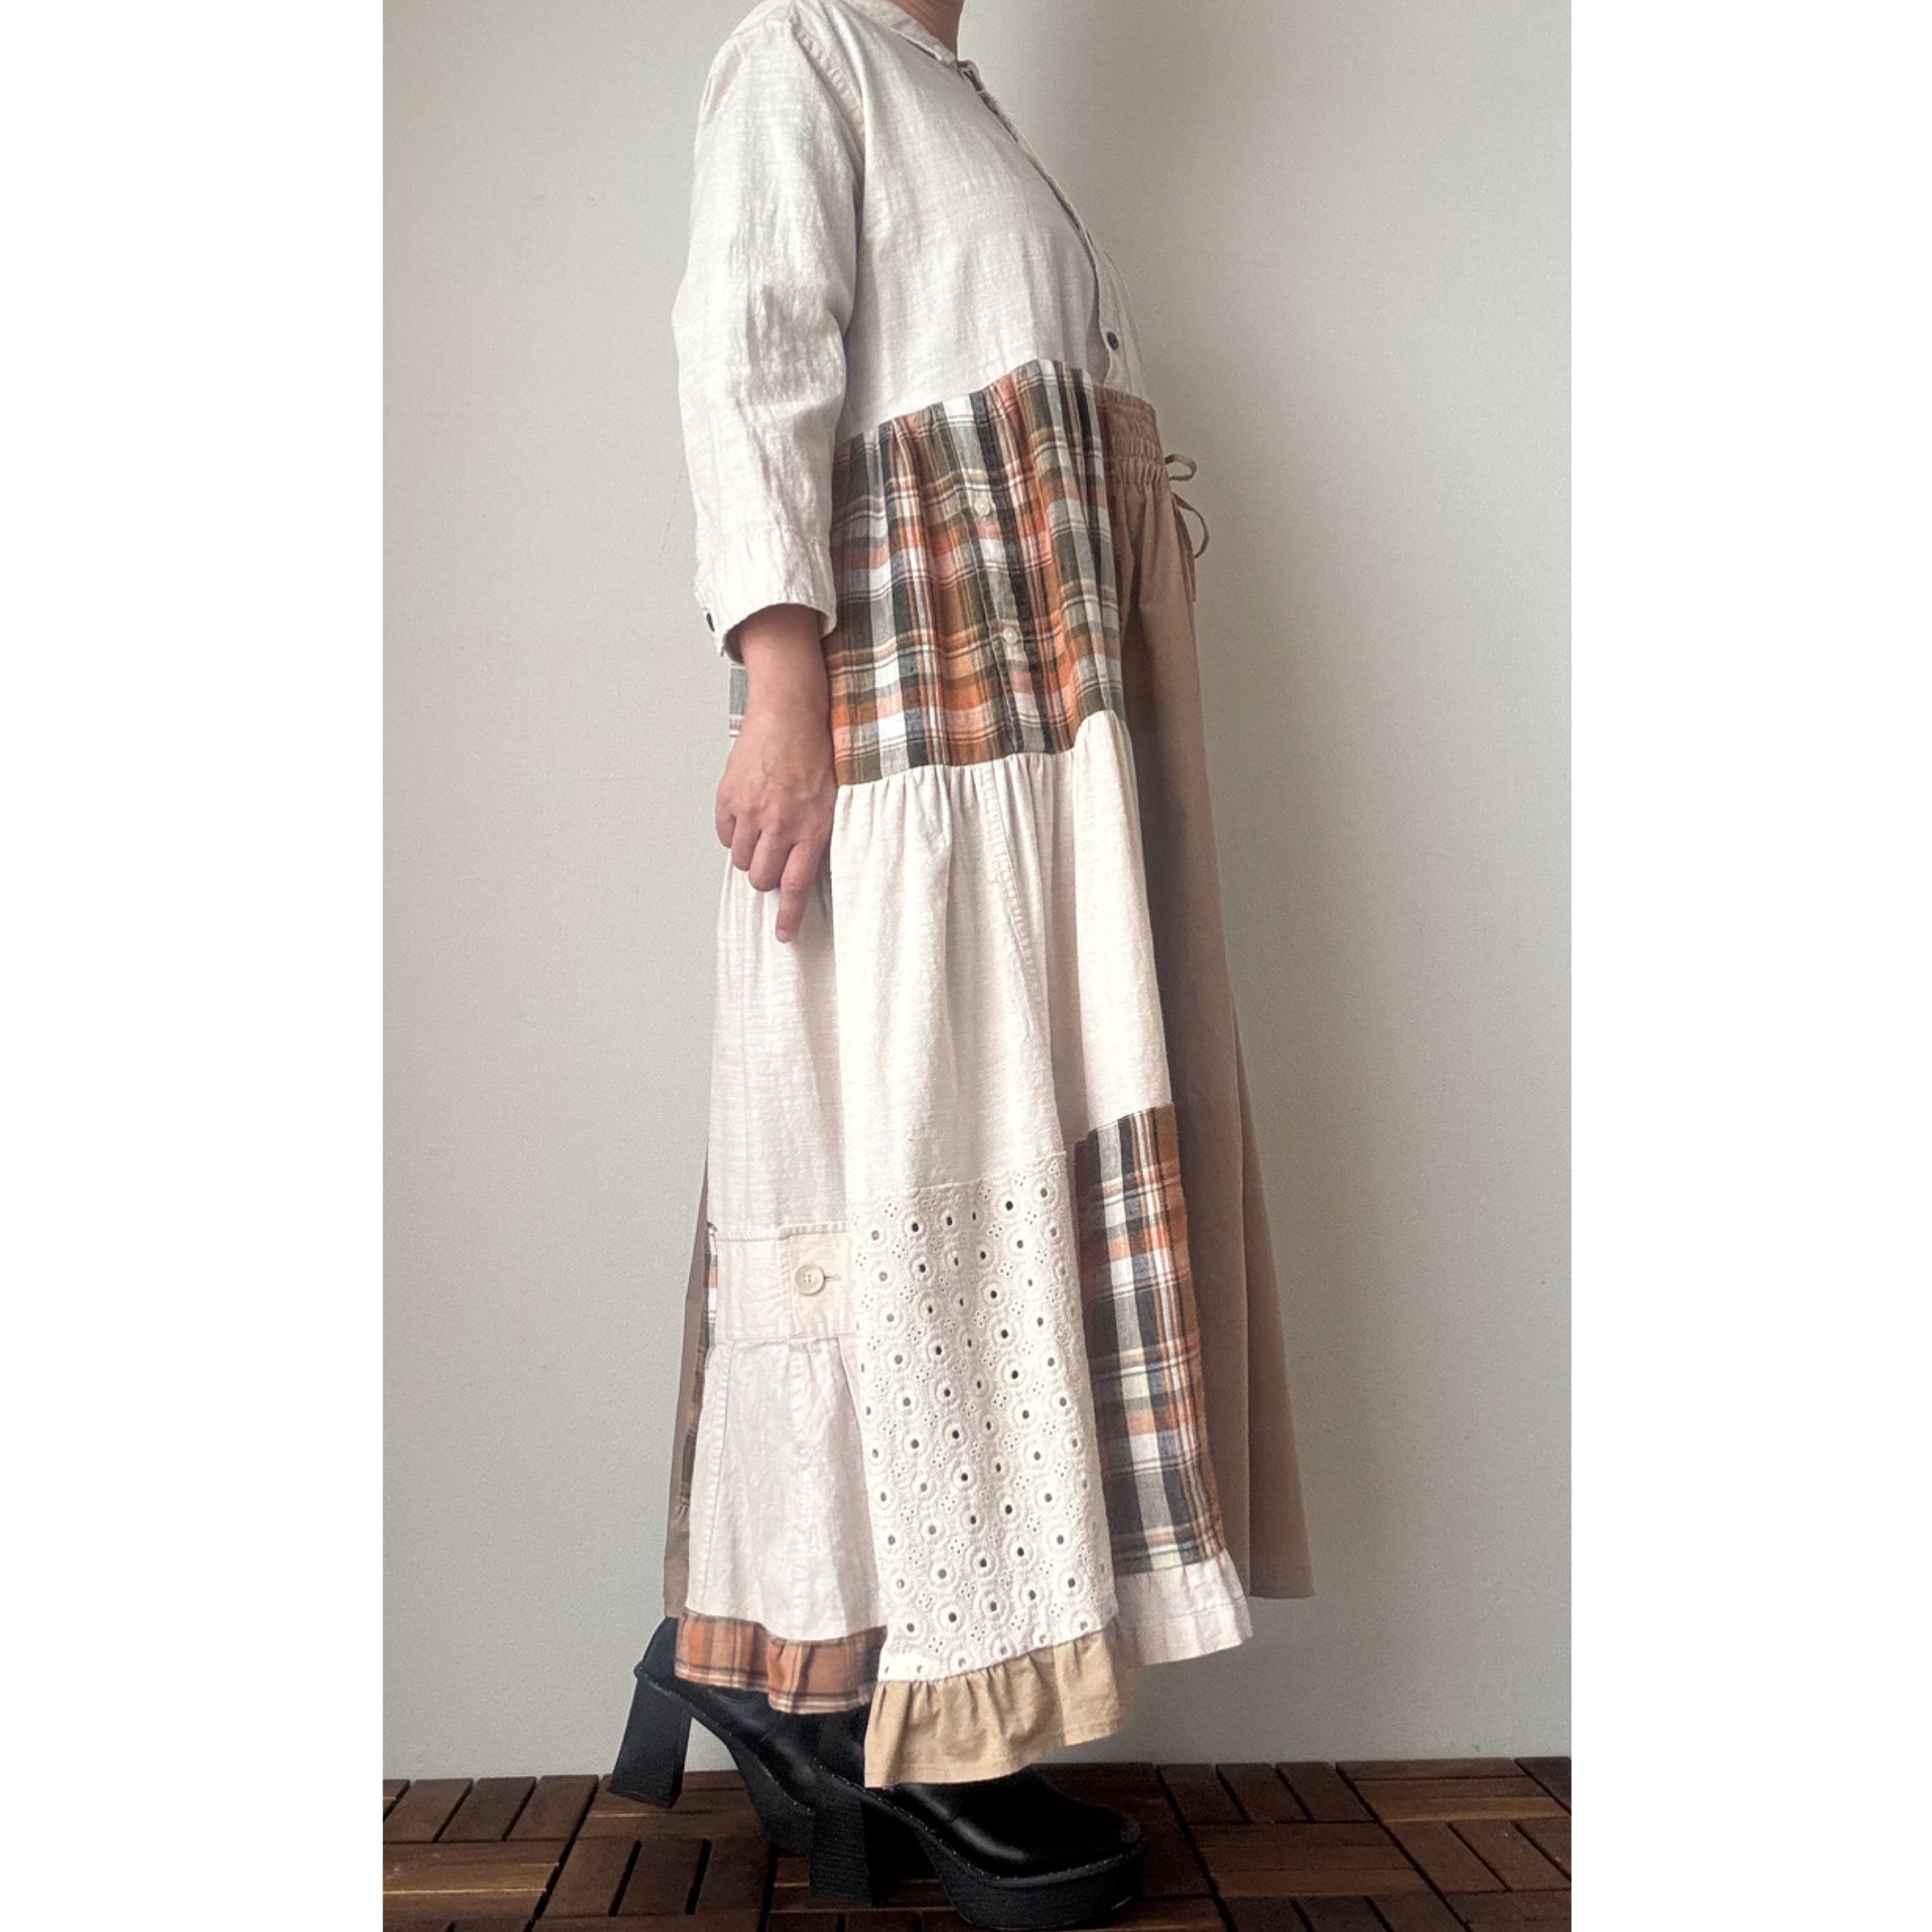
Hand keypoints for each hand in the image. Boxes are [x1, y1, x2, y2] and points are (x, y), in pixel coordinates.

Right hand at [714, 604, 835, 943]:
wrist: (789, 711)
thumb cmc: (817, 750)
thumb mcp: (835, 796)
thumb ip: (820, 832)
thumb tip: (807, 867)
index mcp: (812, 826)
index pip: (796, 885)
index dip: (788, 916)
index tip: (783, 935)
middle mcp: (780, 823)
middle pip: (763, 878)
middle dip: (767, 878)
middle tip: (775, 860)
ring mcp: (751, 811)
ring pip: (743, 860)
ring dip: (752, 856)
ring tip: (764, 833)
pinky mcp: (730, 797)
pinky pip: (726, 835)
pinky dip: (734, 834)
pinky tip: (748, 817)